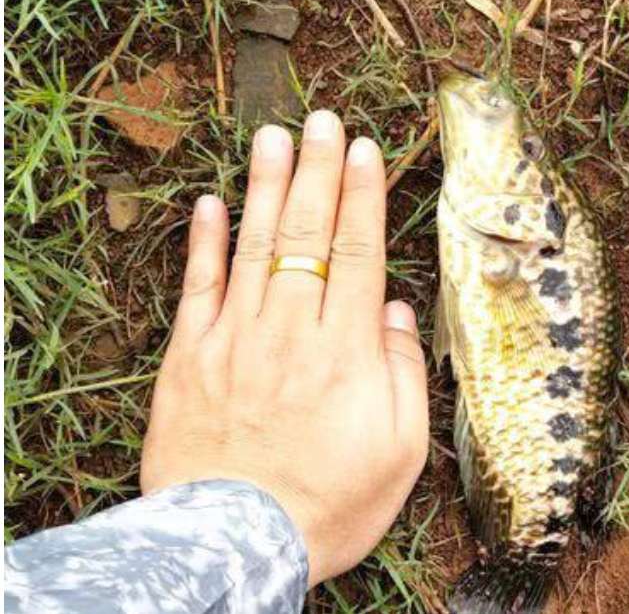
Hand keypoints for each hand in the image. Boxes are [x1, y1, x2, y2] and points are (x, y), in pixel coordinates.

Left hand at [140, 110, 428, 584]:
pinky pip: (198, 290)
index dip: (362, 196)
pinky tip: (209, 203)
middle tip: (322, 120)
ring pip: (253, 248)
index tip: (364, 150)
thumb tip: (395, 311)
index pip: (357, 253)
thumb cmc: (330, 504)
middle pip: (307, 236)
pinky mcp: (188, 361)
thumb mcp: (400, 452)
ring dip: (265, 188)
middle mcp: (290, 332)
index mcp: (345, 353)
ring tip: (272, 136)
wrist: (239, 546)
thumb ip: (401, 373)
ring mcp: (234, 341)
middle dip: (317, 172)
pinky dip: (203, 244)